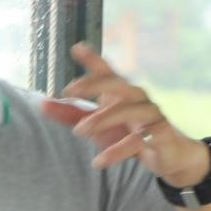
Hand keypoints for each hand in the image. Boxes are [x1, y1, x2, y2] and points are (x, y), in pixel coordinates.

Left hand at [44, 45, 206, 185]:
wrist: (169, 156)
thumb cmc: (129, 134)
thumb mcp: (97, 126)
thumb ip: (71, 115)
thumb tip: (42, 104)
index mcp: (122, 92)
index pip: (107, 72)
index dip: (93, 59)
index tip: (76, 48)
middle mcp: (138, 98)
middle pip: (117, 83)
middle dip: (93, 84)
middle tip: (69, 91)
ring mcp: (151, 115)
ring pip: (127, 110)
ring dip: (100, 119)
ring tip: (78, 132)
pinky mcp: (161, 135)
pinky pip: (137, 140)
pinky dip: (116, 151)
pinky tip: (98, 162)